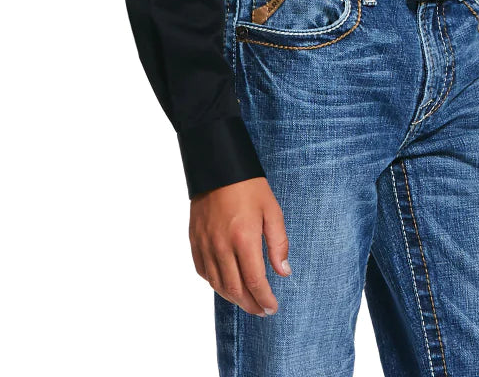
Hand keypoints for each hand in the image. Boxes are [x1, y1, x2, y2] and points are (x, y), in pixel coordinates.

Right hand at [189, 176, 290, 314]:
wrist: (218, 167)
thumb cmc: (249, 187)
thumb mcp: (272, 210)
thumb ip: (278, 243)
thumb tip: (283, 272)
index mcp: (243, 238)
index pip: (254, 281)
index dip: (264, 298)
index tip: (272, 307)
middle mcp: (221, 245)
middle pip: (235, 289)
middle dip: (250, 305)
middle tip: (262, 311)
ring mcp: (205, 244)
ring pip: (217, 284)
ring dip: (233, 298)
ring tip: (247, 301)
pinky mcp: (195, 240)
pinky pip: (203, 271)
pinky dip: (215, 284)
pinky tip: (226, 284)